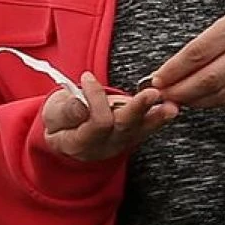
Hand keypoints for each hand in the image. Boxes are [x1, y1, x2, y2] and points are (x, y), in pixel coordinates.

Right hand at [43, 72, 179, 161]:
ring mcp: (122, 143)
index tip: (87, 77)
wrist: (67, 138)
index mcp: (80, 143)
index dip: (94, 99)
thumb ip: (65, 113)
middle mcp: (106, 146)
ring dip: (157, 116)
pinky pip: (148, 128)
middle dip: (139, 109)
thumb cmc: (58, 122)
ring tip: (171, 106)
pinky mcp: (134, 136)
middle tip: (152, 94)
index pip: (97, 122)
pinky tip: (172, 107)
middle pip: (125, 127)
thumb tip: (81, 105)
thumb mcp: (52, 117)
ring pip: (141, 129)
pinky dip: (160, 117)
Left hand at [148, 3, 224, 107]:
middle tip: (165, 95)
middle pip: (211, 77)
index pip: (200, 51)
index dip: (175, 69)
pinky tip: (203, 100)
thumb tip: (172, 70)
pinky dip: (215, 103)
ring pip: (224, 94)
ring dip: (197, 100)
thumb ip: (206, 44)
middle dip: (182, 90)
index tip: (159, 78)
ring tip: (181, 99)